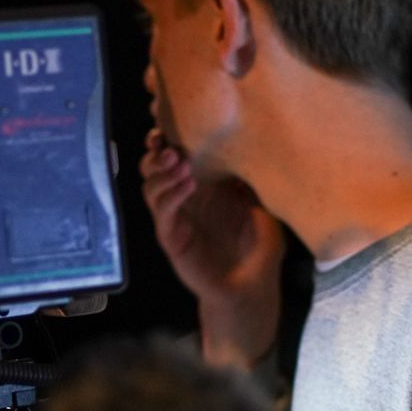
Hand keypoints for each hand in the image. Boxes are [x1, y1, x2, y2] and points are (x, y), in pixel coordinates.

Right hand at [139, 128, 285, 367]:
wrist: (252, 285)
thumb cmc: (259, 245)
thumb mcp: (261, 202)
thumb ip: (251, 176)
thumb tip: (254, 136)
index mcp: (202, 185)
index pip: (175, 156)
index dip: (167, 139)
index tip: (171, 125)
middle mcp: (183, 198)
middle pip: (153, 167)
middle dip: (157, 152)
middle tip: (170, 145)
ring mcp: (175, 218)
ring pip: (150, 187)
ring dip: (161, 172)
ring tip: (180, 163)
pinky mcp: (171, 238)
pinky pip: (162, 213)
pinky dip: (170, 196)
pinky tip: (187, 187)